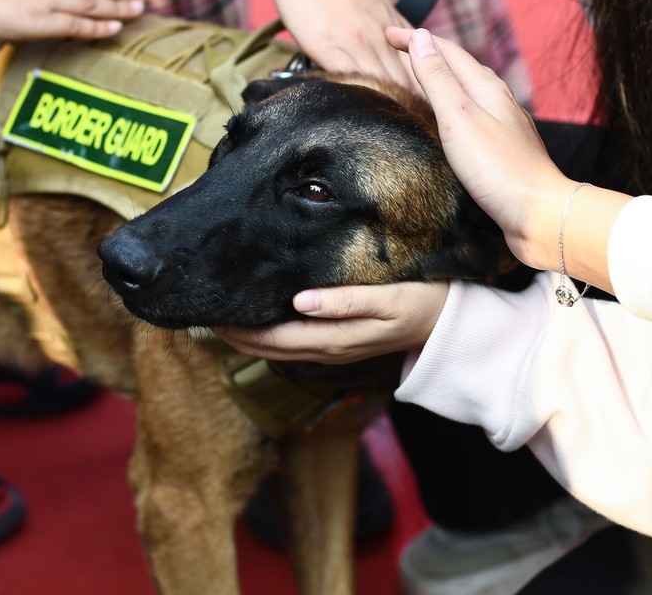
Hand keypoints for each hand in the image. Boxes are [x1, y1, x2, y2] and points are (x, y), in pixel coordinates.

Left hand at [210, 281, 447, 363]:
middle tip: (203, 316)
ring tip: (223, 320)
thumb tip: (300, 301)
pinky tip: (263, 321)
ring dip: (250, 339)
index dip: (240, 332)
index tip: (211, 316)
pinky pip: (296, 346)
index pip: (274, 339)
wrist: (448, 327)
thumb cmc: (420, 304)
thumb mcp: (388, 300)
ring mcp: (334, 351)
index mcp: (334, 339)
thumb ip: (345, 302)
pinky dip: (271, 336)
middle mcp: (328, 351)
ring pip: (280, 350)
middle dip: (236, 337)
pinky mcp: (340, 346)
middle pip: (270, 349)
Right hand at [392, 27, 630, 289]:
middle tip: (400, 48)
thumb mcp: (459, 118)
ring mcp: (505, 124)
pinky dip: (455, 105)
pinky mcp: (505, 148)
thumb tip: (422, 40)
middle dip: (429, 53)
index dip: (416, 39)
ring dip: (443, 77)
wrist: (538, 214)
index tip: (387, 33)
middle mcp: (499, 100)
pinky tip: (452, 119)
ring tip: (422, 77)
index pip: (447, 51)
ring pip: (470, 89)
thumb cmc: (498, 168)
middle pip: (460, 66)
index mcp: (486, 88)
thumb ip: (438, 79)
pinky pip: (475, 113)